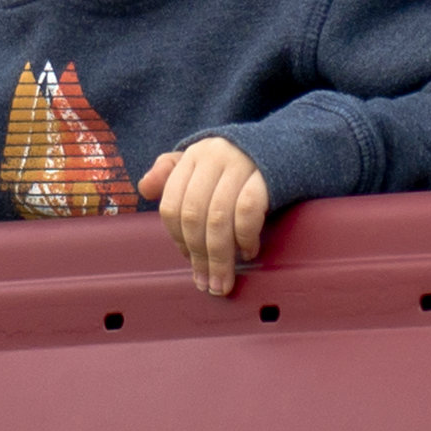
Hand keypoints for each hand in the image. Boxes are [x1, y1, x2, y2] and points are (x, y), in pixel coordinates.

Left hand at [138, 137, 268, 296]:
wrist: (285, 147)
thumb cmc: (236, 165)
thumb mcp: (201, 163)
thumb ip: (170, 174)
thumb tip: (144, 188)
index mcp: (193, 156)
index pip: (172, 204)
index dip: (177, 238)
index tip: (189, 260)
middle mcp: (213, 157)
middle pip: (194, 215)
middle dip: (198, 256)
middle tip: (206, 283)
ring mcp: (241, 165)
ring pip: (219, 218)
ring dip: (220, 257)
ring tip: (223, 281)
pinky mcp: (266, 176)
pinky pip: (247, 212)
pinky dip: (244, 237)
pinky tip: (248, 252)